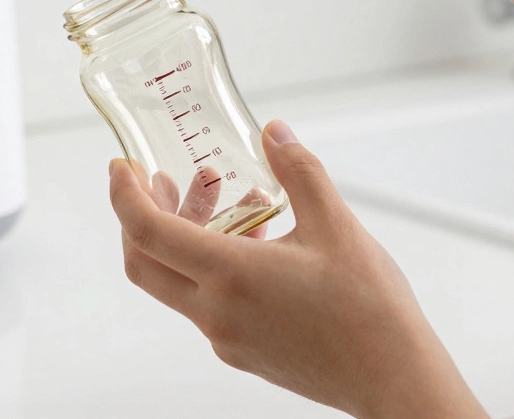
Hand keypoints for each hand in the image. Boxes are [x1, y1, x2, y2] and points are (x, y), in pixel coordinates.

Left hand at [109, 120, 486, 418]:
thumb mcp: (336, 225)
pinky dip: (213, 264)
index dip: (124, 196)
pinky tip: (257, 239)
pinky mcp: (242, 350)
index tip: (121, 169)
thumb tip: (275, 135)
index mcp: (230, 276)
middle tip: (159, 181)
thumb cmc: (370, 310)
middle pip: (144, 263)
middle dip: (142, 216)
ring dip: (188, 236)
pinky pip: (206, 302)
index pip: (147, 232)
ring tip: (228, 197)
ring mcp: (225, 336)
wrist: (392, 378)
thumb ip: (299, 172)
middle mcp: (216, 311)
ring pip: (178, 281)